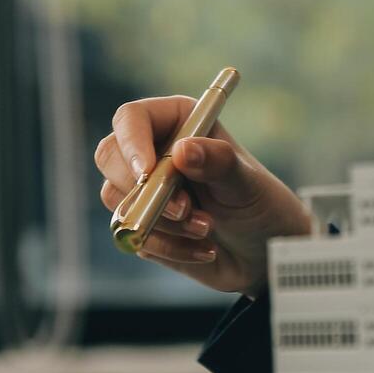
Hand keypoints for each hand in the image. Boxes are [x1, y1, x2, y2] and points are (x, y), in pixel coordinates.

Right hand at [94, 96, 310, 295]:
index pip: (132, 119)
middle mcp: (153, 151)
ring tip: (207, 229)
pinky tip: (202, 249)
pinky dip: (167, 247)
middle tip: (185, 210)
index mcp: (178, 123)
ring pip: (119, 201)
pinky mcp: (141, 223)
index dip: (132, 143)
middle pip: (110, 158)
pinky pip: (131, 235)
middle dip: (144, 191)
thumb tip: (183, 151)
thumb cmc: (261, 206)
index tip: (147, 172)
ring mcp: (142, 189)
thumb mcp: (248, 184)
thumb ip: (219, 163)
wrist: (264, 253)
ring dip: (163, 224)